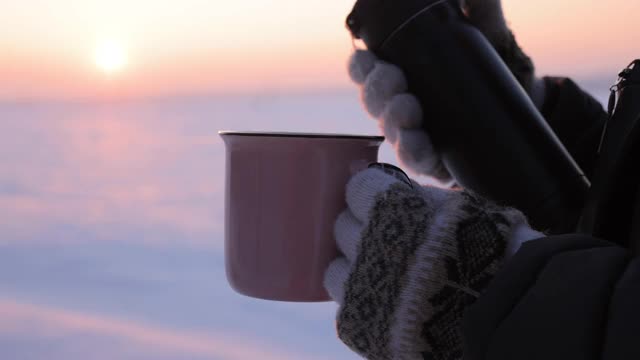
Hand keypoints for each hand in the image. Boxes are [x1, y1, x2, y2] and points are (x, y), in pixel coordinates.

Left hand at [324, 165, 536, 359]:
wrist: (508, 310)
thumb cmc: (492, 250)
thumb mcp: (456, 207)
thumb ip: (414, 197)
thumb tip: (385, 184)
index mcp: (389, 206)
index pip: (357, 189)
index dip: (371, 196)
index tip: (381, 204)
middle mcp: (367, 243)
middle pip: (343, 228)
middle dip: (363, 230)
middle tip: (388, 241)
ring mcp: (360, 287)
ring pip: (335, 271)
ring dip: (355, 269)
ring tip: (384, 278)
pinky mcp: (359, 325)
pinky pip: (347, 308)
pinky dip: (363, 305)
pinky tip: (387, 306)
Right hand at [349, 0, 544, 181]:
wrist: (524, 97)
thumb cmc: (493, 59)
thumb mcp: (484, 27)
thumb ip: (477, 3)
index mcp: (399, 70)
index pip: (365, 68)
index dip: (361, 66)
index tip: (371, 58)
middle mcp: (398, 101)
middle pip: (372, 99)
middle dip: (379, 90)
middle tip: (398, 81)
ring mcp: (412, 131)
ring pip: (388, 129)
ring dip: (394, 120)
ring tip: (411, 111)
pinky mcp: (430, 157)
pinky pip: (412, 159)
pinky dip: (412, 150)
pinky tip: (418, 141)